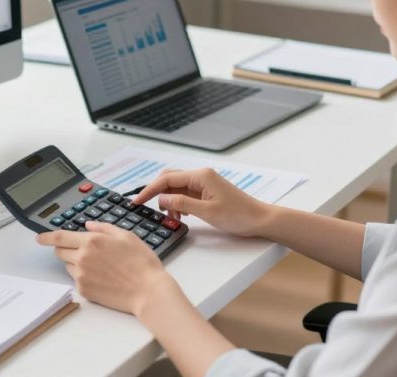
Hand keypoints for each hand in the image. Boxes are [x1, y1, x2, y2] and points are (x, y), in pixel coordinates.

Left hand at [36, 221, 173, 315]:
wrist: (148, 291)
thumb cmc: (141, 262)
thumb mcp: (126, 235)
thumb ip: (103, 228)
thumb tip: (88, 225)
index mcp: (91, 241)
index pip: (59, 237)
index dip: (46, 237)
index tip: (39, 238)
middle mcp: (82, 258)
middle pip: (60, 252)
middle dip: (65, 248)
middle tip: (82, 250)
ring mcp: (82, 276)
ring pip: (68, 266)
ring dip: (75, 262)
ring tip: (99, 265)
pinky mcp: (85, 290)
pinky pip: (76, 279)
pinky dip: (83, 276)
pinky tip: (102, 277)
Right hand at [131, 168, 273, 237]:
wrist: (259, 220)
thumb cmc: (238, 215)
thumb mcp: (206, 212)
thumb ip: (182, 204)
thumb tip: (162, 200)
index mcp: (200, 176)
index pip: (167, 179)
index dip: (150, 190)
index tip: (136, 201)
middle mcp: (201, 176)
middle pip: (169, 179)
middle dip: (157, 193)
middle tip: (146, 207)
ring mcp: (204, 183)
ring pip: (177, 188)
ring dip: (168, 201)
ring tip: (169, 217)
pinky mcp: (207, 192)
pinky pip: (186, 194)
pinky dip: (178, 204)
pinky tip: (179, 215)